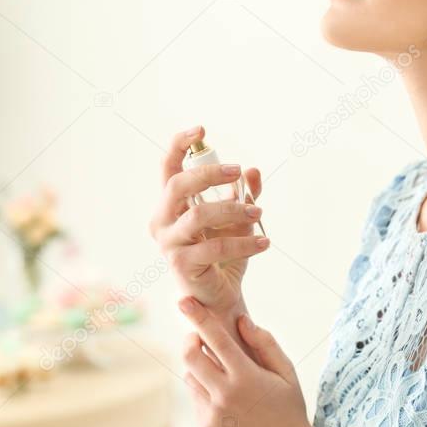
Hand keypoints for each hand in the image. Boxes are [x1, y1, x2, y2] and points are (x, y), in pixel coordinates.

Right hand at [149, 125, 268, 316]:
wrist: (220, 296)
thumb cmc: (223, 254)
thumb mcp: (238, 219)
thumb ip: (244, 194)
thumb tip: (253, 171)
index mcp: (170, 205)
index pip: (167, 168)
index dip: (179, 145)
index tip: (202, 129)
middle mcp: (162, 221)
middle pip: (178, 185)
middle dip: (209, 174)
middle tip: (237, 172)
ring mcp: (169, 244)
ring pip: (198, 215)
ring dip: (232, 209)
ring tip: (258, 211)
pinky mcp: (182, 265)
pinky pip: (215, 246)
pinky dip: (244, 241)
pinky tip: (264, 241)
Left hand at [179, 295, 313, 426]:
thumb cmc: (290, 407)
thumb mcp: (286, 372)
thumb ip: (264, 343)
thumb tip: (241, 319)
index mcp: (247, 377)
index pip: (216, 339)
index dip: (198, 317)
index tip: (184, 301)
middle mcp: (225, 396)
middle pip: (190, 356)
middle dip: (191, 339)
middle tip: (200, 337)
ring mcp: (213, 415)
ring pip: (190, 377)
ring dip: (200, 368)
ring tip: (223, 375)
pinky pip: (196, 399)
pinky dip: (205, 391)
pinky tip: (227, 400)